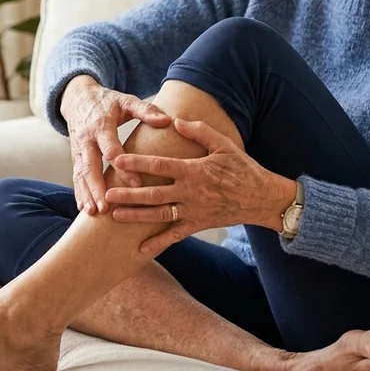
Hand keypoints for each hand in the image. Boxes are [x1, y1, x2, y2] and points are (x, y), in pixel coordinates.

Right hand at [60, 75, 172, 214]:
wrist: (78, 98)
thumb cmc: (108, 101)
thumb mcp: (126, 101)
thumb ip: (146, 110)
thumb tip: (167, 120)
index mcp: (101, 125)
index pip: (111, 150)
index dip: (124, 167)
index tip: (137, 183)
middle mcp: (87, 139)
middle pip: (90, 166)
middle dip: (97, 187)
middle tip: (106, 207)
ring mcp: (78, 149)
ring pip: (80, 175)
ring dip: (86, 194)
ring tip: (93, 213)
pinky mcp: (74, 156)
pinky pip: (75, 176)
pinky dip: (79, 193)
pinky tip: (84, 210)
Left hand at [104, 118, 296, 256]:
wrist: (262, 198)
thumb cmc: (243, 168)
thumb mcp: (224, 144)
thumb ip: (199, 131)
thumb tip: (175, 121)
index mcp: (194, 170)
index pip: (160, 165)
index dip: (137, 162)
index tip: (117, 160)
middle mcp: (191, 192)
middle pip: (154, 194)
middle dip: (129, 193)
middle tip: (107, 193)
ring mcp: (194, 211)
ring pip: (160, 215)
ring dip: (136, 216)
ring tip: (115, 215)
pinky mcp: (199, 224)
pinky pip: (175, 236)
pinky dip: (158, 243)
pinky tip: (140, 249)